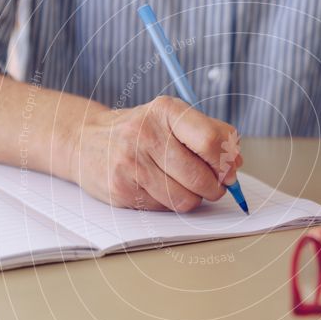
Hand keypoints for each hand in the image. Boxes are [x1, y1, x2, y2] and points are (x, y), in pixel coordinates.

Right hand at [68, 95, 242, 210]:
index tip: (228, 170)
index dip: (226, 162)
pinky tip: (158, 188)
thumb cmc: (138, 130)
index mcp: (165, 110)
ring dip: (194, 198)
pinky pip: (164, 209)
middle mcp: (146, 134)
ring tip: (184, 185)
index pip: (210, 141)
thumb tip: (236, 161)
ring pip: (185, 199)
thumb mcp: (172, 118)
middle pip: (201, 177)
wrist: (84, 140)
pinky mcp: (121, 190)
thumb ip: (211, 133)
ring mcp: (131, 164)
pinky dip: (169, 203)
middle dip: (215, 188)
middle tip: (212, 185)